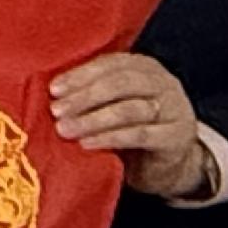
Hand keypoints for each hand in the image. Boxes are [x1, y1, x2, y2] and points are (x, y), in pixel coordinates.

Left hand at [51, 51, 214, 197]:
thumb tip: (52, 92)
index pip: (111, 63)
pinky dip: (110, 138)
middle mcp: (163, 83)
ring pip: (129, 109)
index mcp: (145, 67)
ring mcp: (174, 109)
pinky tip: (87, 143)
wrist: (169, 164)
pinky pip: (140, 135)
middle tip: (57, 111)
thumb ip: (93, 93)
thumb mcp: (114, 104)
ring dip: (92, 119)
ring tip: (65, 129)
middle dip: (84, 96)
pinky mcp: (176, 137)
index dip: (81, 75)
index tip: (54, 89)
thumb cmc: (131, 129)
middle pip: (121, 83)